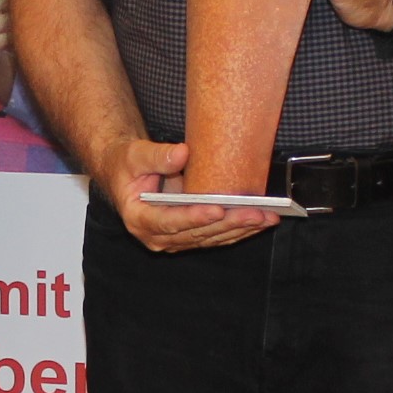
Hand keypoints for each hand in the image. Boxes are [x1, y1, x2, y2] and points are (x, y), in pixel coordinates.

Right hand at [101, 138, 276, 252]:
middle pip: (197, 233)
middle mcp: (157, 235)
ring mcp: (173, 239)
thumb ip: (156, 156)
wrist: (126, 174)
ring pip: (210, 238)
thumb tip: (181, 153)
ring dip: (240, 229)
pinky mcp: (188, 235)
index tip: (217, 210)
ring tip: (266, 218)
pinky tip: (258, 221)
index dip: (194, 217)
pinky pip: (214, 236)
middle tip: (257, 213)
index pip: (170, 221)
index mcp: (139, 219)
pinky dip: (237, 229)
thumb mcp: (135, 155)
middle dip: (229, 223)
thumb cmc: (128, 164)